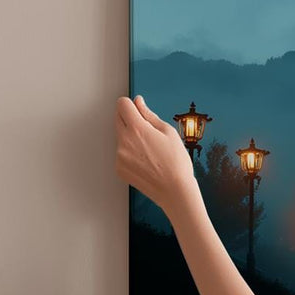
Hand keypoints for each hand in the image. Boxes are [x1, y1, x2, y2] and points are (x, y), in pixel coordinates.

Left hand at [115, 95, 199, 217]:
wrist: (175, 191)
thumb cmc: (176, 163)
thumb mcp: (168, 132)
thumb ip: (149, 115)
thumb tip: (138, 103)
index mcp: (137, 129)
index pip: (122, 104)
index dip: (131, 104)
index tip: (137, 109)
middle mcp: (124, 141)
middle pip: (117, 118)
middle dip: (129, 118)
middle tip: (147, 130)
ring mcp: (119, 156)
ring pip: (120, 137)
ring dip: (130, 137)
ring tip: (150, 150)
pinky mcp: (119, 168)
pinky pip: (121, 153)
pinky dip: (130, 153)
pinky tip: (146, 161)